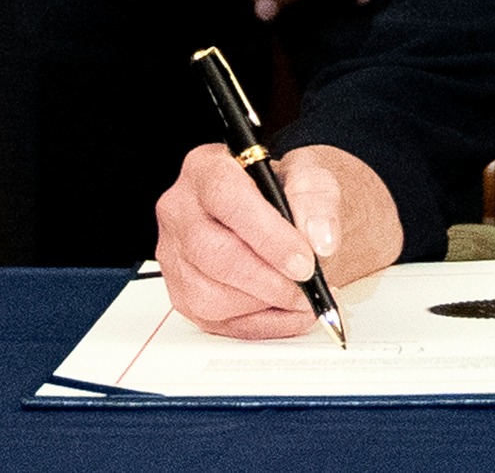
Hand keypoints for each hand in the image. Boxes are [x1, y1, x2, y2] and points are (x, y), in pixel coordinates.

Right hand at [152, 141, 404, 337]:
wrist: (280, 214)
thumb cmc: (287, 192)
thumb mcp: (311, 177)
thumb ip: (317, 199)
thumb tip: (319, 239)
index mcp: (206, 169)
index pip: (226, 199)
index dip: (267, 236)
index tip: (304, 262)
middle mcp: (180, 211)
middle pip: (212, 254)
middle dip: (268, 280)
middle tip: (307, 286)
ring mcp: (175, 255)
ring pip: (210, 296)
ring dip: (264, 306)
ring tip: (303, 298)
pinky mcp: (182, 292)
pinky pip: (215, 322)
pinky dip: (260, 325)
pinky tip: (288, 312)